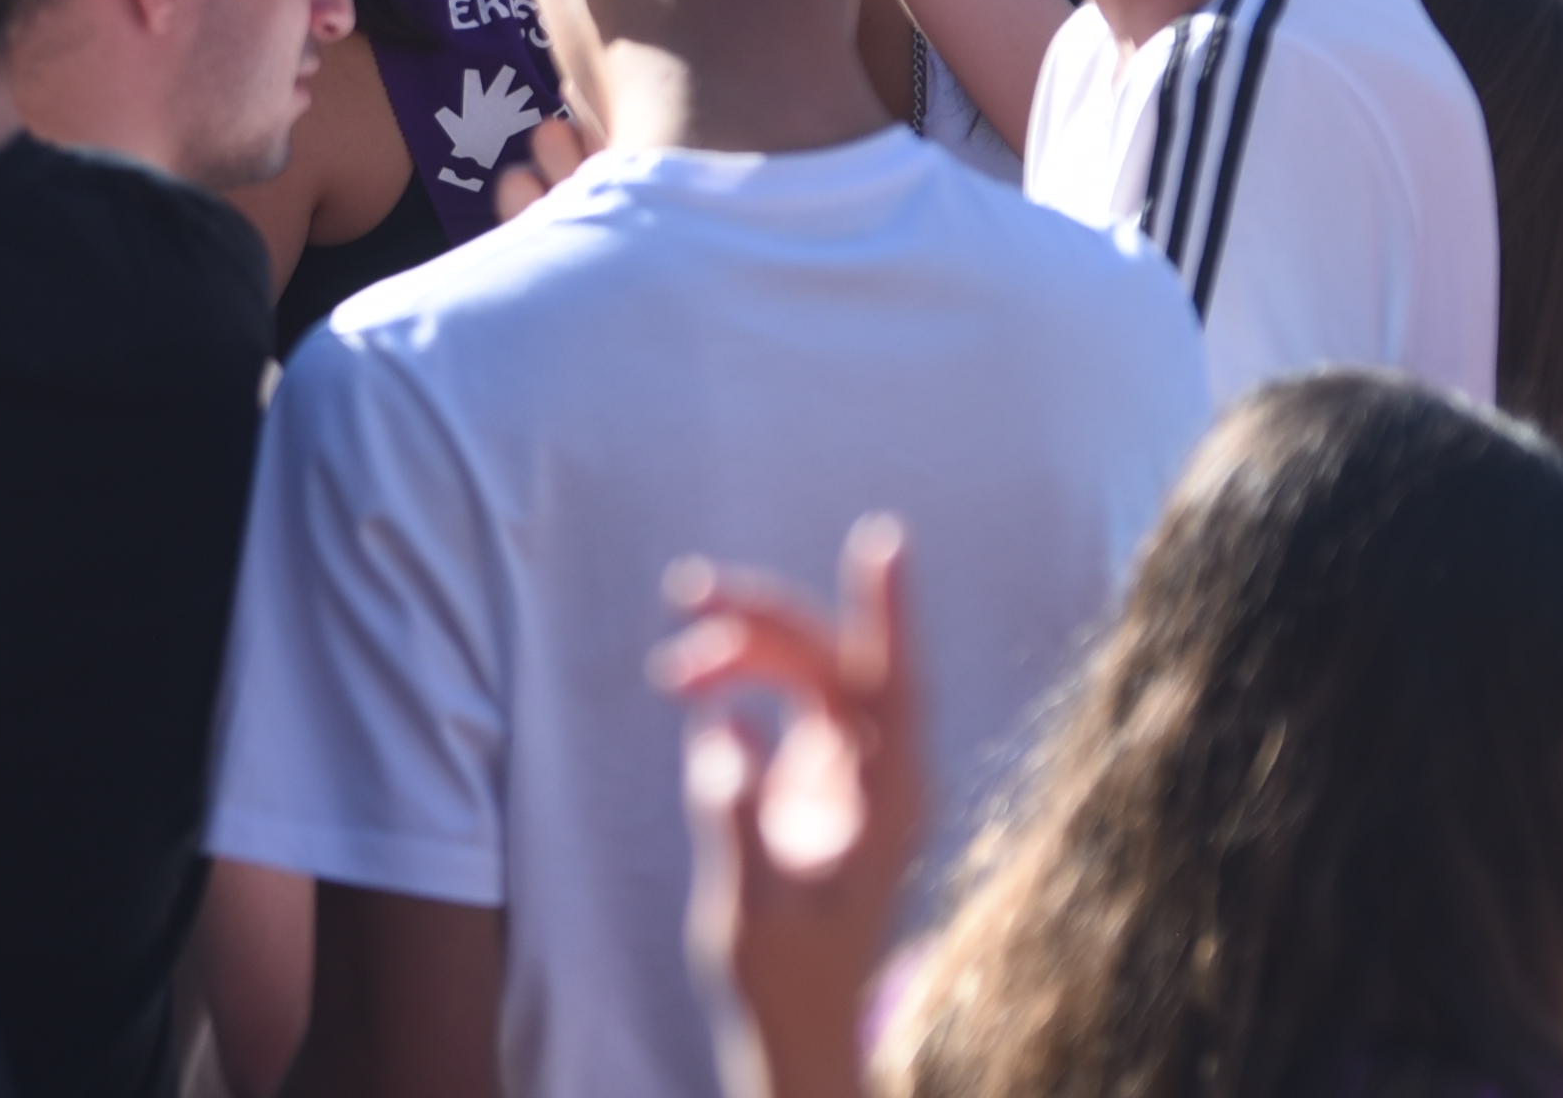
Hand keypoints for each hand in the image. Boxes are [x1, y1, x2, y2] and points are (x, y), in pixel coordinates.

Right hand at [661, 519, 925, 1097]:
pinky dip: (738, 681)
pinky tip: (694, 689)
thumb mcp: (751, 911)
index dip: (886, 611)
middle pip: (828, 662)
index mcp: (888, 799)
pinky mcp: (815, 774)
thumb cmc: (785, 980)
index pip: (893, 686)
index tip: (883, 540)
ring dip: (737, 652)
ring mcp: (847, 768)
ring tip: (668, 670)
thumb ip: (735, 822)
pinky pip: (783, 699)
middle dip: (760, 619)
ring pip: (801, 672)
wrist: (794, 1023)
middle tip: (685, 592)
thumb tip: (720, 732)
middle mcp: (876, 772)